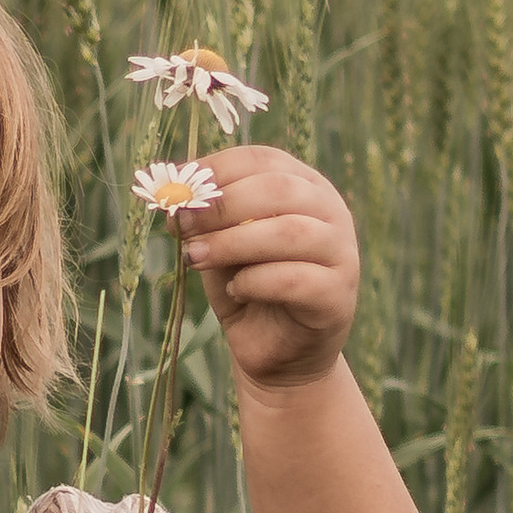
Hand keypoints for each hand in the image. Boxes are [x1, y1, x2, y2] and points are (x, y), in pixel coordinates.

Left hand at [173, 145, 359, 391]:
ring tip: (195, 257)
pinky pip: (294, 279)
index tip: (176, 188)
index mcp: (304, 186)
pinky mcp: (337, 295)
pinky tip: (236, 290)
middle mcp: (330, 211)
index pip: (263, 159)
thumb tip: (171, 198)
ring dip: (231, 243)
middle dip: (221, 205)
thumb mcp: (220, 247)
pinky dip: (255, 282)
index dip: (216, 168)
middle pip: (278, 189)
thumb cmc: (249, 288)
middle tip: (181, 224)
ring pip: (288, 232)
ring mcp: (341, 253)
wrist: (278, 353)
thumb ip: (205, 222)